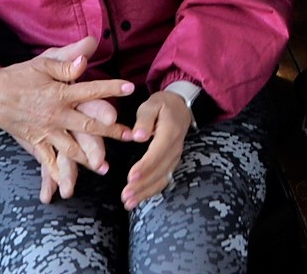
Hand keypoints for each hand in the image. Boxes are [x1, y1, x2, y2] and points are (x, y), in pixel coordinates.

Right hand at [0, 35, 134, 201]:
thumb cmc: (18, 76)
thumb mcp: (42, 63)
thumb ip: (67, 60)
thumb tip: (88, 52)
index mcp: (59, 94)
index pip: (90, 91)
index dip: (111, 89)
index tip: (130, 89)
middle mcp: (55, 115)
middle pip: (87, 125)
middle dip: (111, 132)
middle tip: (130, 136)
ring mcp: (45, 132)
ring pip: (71, 149)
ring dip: (88, 158)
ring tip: (105, 167)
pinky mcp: (34, 143)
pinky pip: (47, 162)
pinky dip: (57, 174)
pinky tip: (67, 186)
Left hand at [121, 90, 193, 209]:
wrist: (181, 107)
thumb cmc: (162, 105)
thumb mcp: (152, 104)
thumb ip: (144, 119)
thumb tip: (138, 136)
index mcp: (170, 132)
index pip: (158, 153)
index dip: (145, 166)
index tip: (131, 177)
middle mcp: (175, 148)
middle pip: (160, 170)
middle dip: (142, 185)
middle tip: (125, 196)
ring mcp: (175, 157)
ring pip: (162, 179)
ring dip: (145, 192)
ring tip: (128, 203)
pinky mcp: (172, 163)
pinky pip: (163, 180)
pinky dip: (151, 191)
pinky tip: (137, 199)